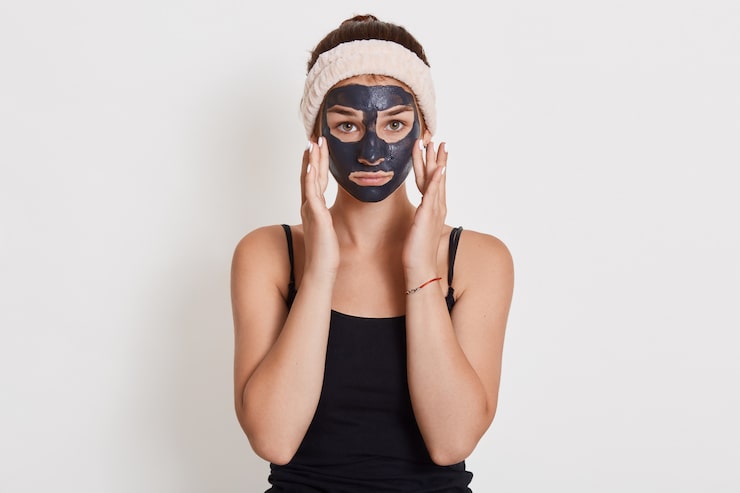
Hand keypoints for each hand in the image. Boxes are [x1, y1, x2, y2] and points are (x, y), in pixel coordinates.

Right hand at [300, 137, 339, 279]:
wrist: (321, 270)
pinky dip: (310, 179)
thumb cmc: (326, 254)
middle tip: (315, 138)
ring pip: (310, 180)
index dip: (314, 163)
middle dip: (312, 156)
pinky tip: (311, 167)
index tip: (316, 148)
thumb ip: (326, 220)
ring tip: (313, 144)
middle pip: (309, 175)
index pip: (314, 180)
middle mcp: (309, 206)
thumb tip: (329, 216)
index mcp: (313, 208)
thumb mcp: (328, 231)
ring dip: (311, 161)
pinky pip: (312, 194)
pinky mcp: (316, 216)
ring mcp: (311, 210)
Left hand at [402, 139, 448, 280]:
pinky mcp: (428, 216)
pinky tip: (439, 168)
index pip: (432, 182)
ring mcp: (434, 210)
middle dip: (436, 158)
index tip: (430, 150)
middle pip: (436, 177)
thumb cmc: (416, 251)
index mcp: (433, 209)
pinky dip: (437, 181)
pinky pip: (433, 194)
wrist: (420, 268)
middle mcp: (437, 207)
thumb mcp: (415, 228)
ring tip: (435, 145)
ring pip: (436, 181)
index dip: (431, 165)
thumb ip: (417, 217)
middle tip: (436, 140)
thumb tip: (415, 212)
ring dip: (436, 162)